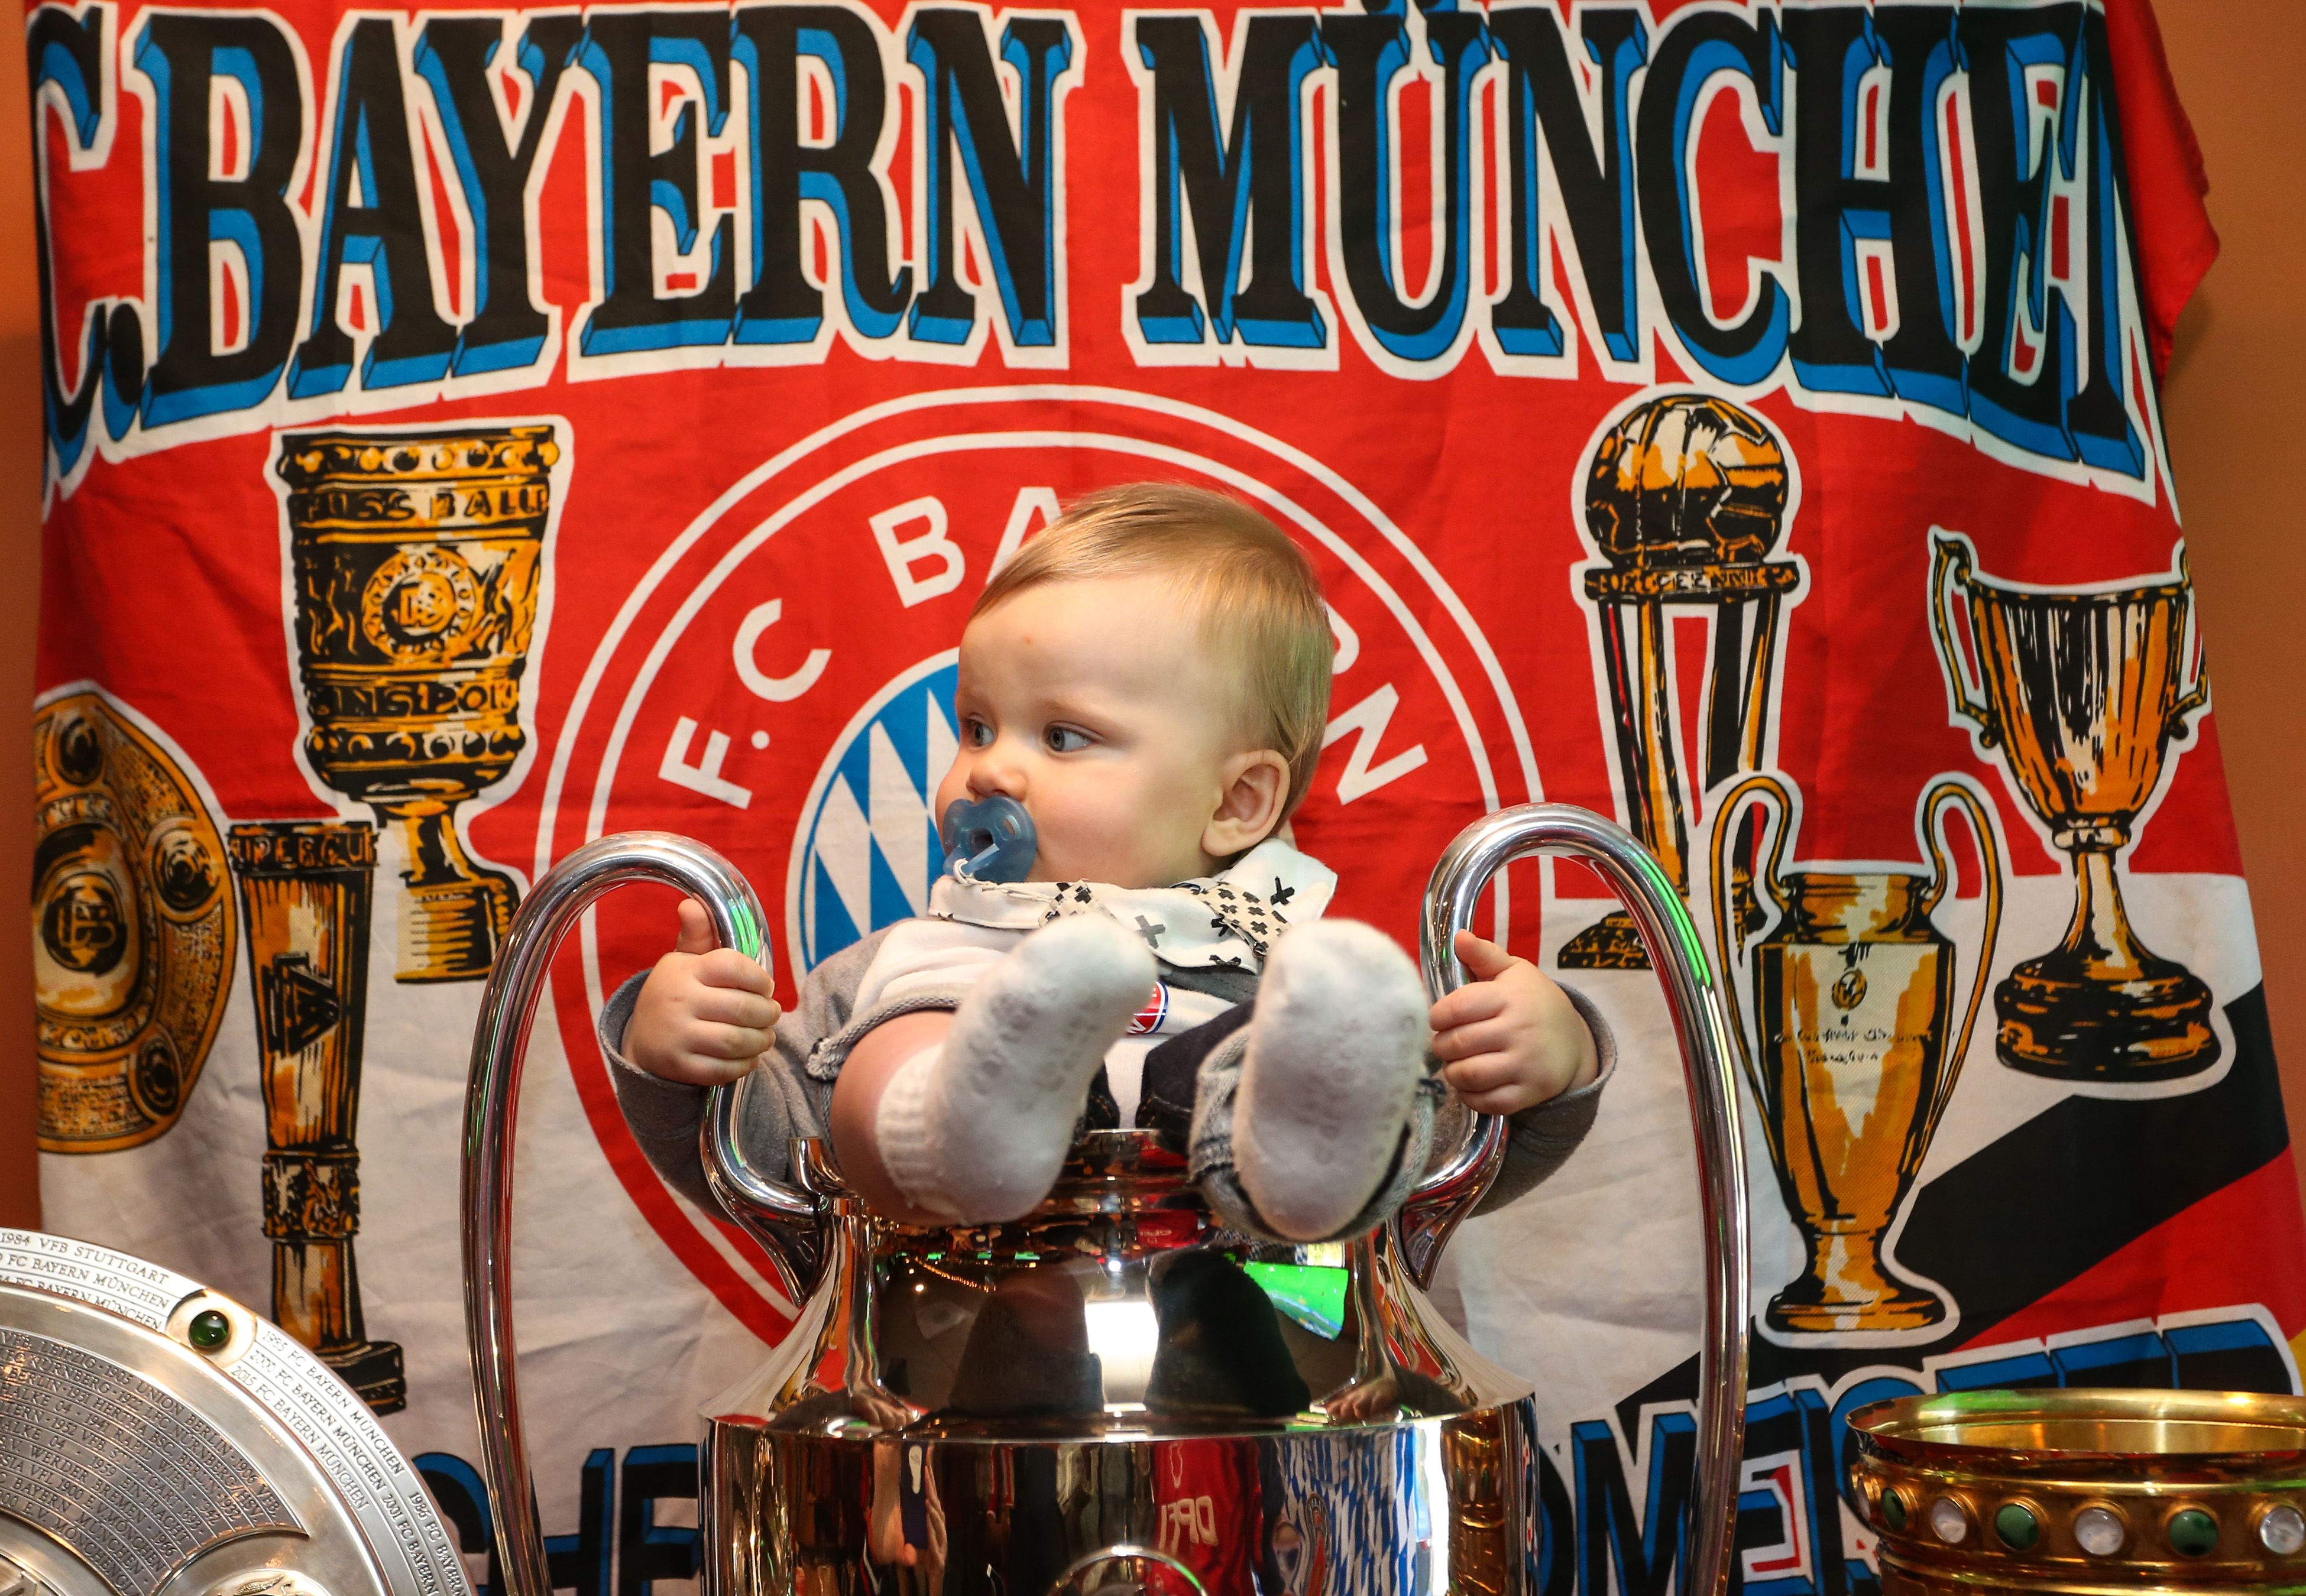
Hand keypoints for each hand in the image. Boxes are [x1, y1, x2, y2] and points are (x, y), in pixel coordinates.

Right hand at [624, 900, 780, 1084]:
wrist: (641, 1039)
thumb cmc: (676, 993)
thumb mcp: (683, 962)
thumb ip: (698, 935)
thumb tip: (692, 904)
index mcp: (685, 971)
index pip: (734, 966)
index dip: (760, 978)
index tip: (765, 986)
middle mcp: (679, 1001)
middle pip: (742, 1008)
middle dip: (768, 1013)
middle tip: (773, 1014)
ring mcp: (677, 1036)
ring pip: (736, 1041)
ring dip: (761, 1040)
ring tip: (766, 1036)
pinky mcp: (679, 1066)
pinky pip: (723, 1069)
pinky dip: (745, 1065)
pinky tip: (750, 1057)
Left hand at [1428, 930, 1598, 1114]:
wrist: (1575, 1040)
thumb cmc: (1534, 1001)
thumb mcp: (1514, 972)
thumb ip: (1484, 955)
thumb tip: (1459, 937)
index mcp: (1510, 997)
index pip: (1456, 1008)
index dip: (1437, 1016)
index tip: (1439, 1019)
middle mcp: (1518, 1030)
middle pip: (1458, 1043)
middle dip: (1441, 1045)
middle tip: (1444, 1043)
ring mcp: (1526, 1064)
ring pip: (1468, 1075)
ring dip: (1452, 1072)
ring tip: (1454, 1063)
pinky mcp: (1530, 1092)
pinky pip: (1487, 1102)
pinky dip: (1470, 1095)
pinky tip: (1470, 1083)